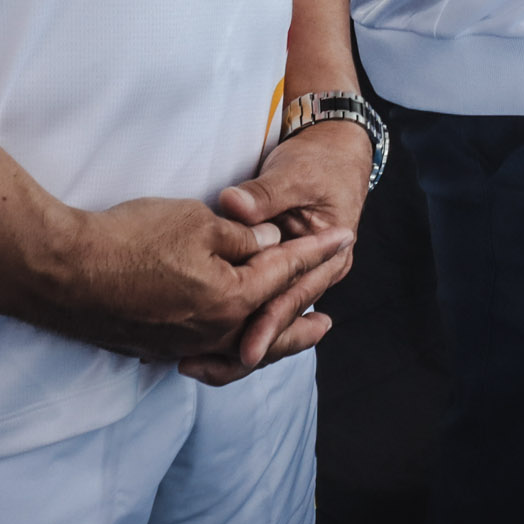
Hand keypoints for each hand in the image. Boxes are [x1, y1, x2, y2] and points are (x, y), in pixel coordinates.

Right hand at [0, 195, 349, 377]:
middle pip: (272, 327)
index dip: (317, 251)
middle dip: (304, 316)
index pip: (286, 271)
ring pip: (242, 350)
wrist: (62, 271)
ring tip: (297, 338)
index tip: (344, 238)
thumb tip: (272, 246)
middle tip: (330, 319)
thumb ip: (243, 236)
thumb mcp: (196, 221)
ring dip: (274, 342)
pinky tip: (235, 345)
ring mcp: (182, 345)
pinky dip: (233, 352)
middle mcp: (212, 331)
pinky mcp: (156, 348)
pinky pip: (209, 355)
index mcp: (231, 298)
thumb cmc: (129, 237)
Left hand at [186, 122, 373, 383]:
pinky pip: (254, 315)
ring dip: (231, 350)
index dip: (268, 323)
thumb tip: (234, 204)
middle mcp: (314, 280)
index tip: (244, 347)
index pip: (295, 299)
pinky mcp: (273, 280)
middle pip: (280, 325)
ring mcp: (293, 283)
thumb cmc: (317, 166)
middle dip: (244, 348)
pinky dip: (228, 334)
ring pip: (266, 327)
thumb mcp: (296, 176)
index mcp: (331, 261)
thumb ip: (265, 193)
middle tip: (202, 365)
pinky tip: (195, 347)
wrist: (332, 157)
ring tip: (192, 365)